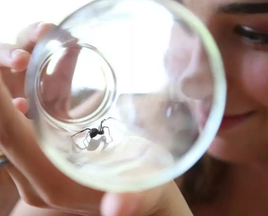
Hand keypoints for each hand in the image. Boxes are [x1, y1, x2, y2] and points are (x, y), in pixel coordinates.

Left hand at [0, 23, 193, 215]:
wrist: (141, 201)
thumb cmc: (146, 190)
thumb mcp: (145, 193)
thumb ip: (133, 201)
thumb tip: (118, 207)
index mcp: (53, 180)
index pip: (8, 135)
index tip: (0, 64)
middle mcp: (36, 175)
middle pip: (1, 127)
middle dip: (2, 87)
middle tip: (14, 52)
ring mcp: (38, 166)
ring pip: (11, 123)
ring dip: (14, 89)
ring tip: (27, 54)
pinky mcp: (47, 157)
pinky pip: (27, 123)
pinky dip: (31, 96)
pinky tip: (49, 73)